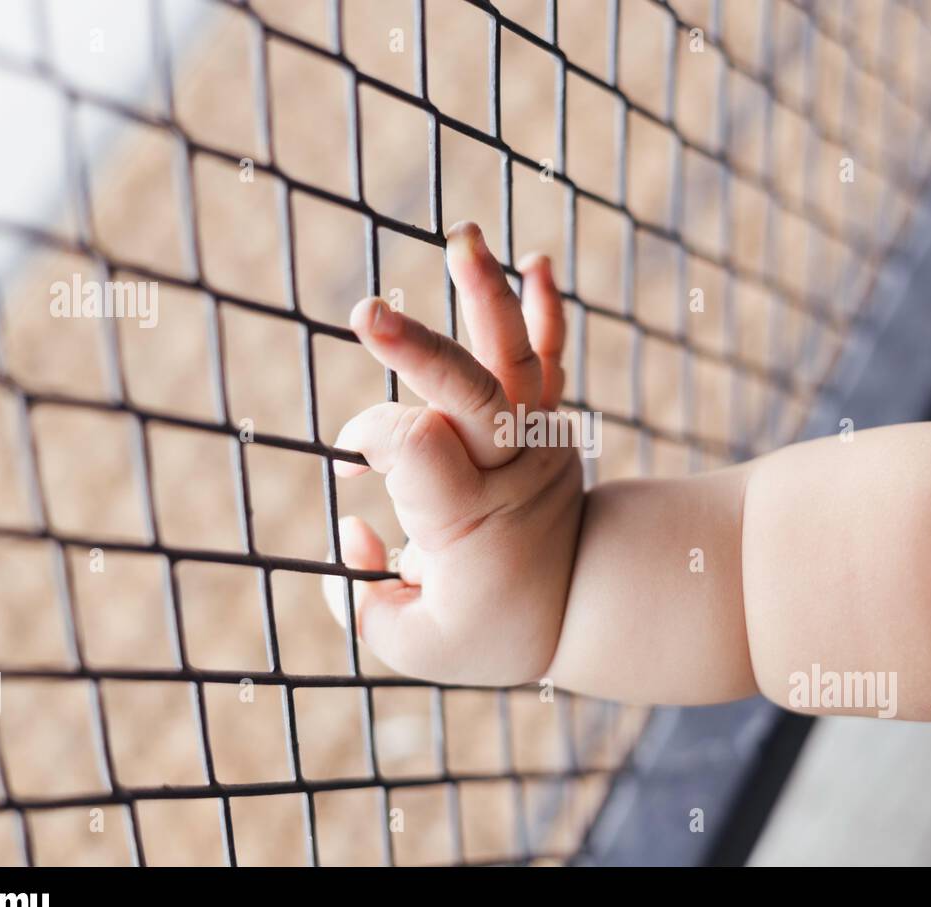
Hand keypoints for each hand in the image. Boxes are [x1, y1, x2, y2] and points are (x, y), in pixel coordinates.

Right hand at [325, 222, 583, 685]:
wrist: (584, 609)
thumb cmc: (484, 629)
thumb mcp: (412, 644)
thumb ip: (359, 597)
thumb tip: (355, 525)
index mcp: (468, 517)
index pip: (410, 446)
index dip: (366, 439)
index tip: (346, 468)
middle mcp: (510, 467)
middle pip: (468, 393)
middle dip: (417, 350)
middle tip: (365, 312)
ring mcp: (539, 437)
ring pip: (514, 358)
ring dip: (487, 295)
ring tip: (466, 237)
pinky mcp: (550, 422)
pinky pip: (550, 359)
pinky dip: (544, 311)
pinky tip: (536, 263)